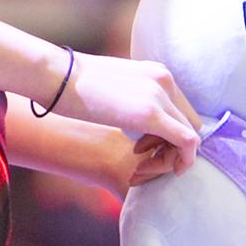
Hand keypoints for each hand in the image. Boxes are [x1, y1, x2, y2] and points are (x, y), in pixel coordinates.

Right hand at [64, 52, 199, 160]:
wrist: (55, 75)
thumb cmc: (71, 84)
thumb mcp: (112, 87)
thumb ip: (131, 99)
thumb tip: (130, 116)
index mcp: (156, 73)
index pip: (181, 110)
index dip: (169, 136)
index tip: (144, 150)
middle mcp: (164, 80)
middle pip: (189, 123)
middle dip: (173, 149)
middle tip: (143, 162)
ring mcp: (160, 95)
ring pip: (189, 135)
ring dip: (171, 158)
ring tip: (139, 167)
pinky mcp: (151, 114)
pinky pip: (186, 142)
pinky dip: (183, 160)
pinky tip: (166, 171)